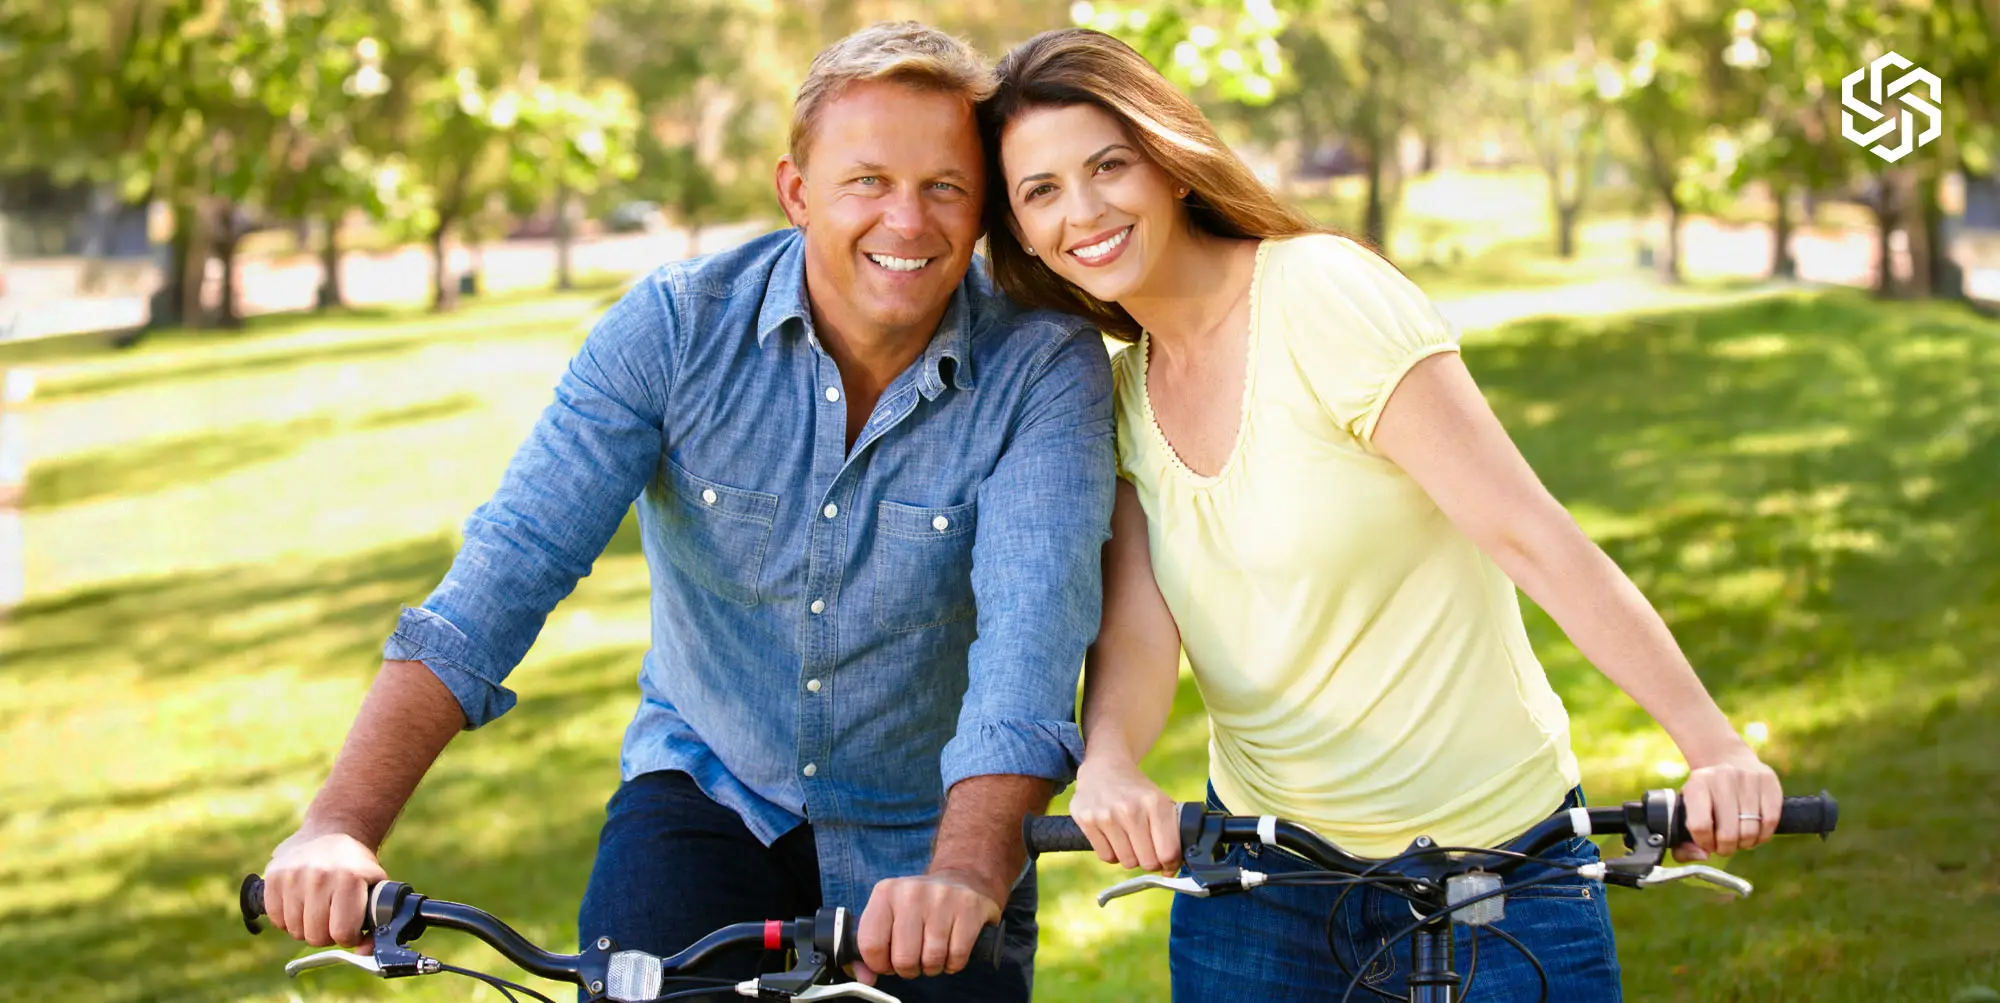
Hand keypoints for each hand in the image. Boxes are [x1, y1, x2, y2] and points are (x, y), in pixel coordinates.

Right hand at [262, 828, 386, 948]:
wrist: (334, 828)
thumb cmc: (357, 865)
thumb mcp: (376, 886)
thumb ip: (377, 922)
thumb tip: (363, 954)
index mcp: (349, 879)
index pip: (342, 933)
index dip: (349, 938)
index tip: (351, 929)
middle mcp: (319, 876)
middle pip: (315, 936)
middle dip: (327, 935)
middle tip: (333, 920)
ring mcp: (293, 875)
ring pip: (294, 930)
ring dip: (306, 927)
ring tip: (318, 910)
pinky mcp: (273, 876)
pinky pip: (275, 918)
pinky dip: (287, 918)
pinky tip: (300, 903)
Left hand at [856, 872, 1001, 979]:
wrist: (961, 879)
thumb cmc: (920, 905)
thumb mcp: (889, 915)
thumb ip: (870, 948)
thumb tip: (865, 979)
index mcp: (885, 893)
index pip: (871, 945)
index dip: (880, 964)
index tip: (889, 961)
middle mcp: (912, 892)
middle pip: (903, 958)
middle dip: (909, 969)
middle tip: (915, 958)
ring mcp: (942, 898)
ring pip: (932, 960)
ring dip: (933, 967)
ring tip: (933, 953)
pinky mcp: (969, 907)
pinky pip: (957, 956)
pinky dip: (953, 963)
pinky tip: (951, 949)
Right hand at [1071, 756, 1179, 873]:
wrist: (1104, 768)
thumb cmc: (1138, 792)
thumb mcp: (1161, 803)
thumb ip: (1171, 836)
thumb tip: (1169, 872)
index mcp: (1155, 803)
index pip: (1168, 853)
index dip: (1170, 863)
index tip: (1167, 861)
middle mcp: (1130, 809)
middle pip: (1147, 862)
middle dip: (1150, 860)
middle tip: (1147, 848)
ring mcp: (1106, 815)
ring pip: (1127, 862)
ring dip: (1130, 857)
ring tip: (1129, 839)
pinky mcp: (1086, 820)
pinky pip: (1106, 857)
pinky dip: (1112, 853)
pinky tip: (1113, 836)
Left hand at [1675, 743, 1782, 860]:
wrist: (1728, 759)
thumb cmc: (1705, 795)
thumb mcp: (1685, 810)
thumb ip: (1682, 842)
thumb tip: (1702, 857)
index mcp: (1697, 784)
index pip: (1700, 827)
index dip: (1705, 843)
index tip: (1707, 844)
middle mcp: (1722, 778)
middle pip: (1728, 833)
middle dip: (1726, 848)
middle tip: (1724, 846)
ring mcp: (1748, 778)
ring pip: (1750, 831)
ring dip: (1745, 844)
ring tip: (1739, 839)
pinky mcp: (1769, 781)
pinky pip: (1770, 821)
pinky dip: (1763, 835)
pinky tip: (1754, 832)